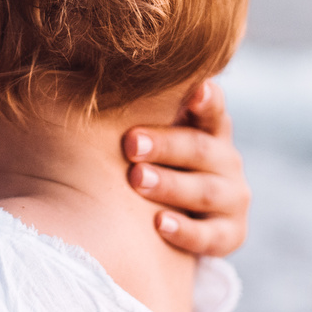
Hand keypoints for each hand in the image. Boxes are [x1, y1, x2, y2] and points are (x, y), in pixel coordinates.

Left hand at [121, 79, 250, 256]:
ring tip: (136, 179)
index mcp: (209, 128)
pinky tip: (159, 224)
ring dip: (170, 184)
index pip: (212, 109)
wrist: (163, 219)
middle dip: (165, 145)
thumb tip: (80, 75)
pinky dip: (184, 230)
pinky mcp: (230, 235)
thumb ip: (134, 110)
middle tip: (130, 144)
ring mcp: (231, 198)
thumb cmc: (146, 162)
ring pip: (204, 191)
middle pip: (201, 148)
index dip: (207, 99)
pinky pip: (210, 236)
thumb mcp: (148, 134)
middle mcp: (226, 160)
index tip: (196, 89)